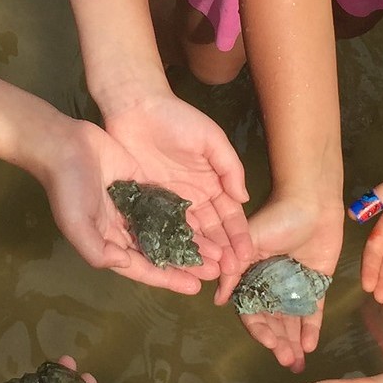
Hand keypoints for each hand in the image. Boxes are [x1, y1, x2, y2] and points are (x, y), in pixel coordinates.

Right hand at [33, 119, 207, 294]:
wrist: (64, 143)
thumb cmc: (67, 185)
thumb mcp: (75, 223)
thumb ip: (97, 250)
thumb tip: (124, 264)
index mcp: (108, 243)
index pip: (142, 268)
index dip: (168, 279)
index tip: (195, 287)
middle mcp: (123, 230)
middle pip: (160, 253)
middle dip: (186, 264)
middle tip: (216, 271)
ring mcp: (134, 209)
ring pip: (168, 232)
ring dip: (190, 243)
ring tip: (217, 251)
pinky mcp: (142, 188)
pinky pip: (168, 208)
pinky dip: (185, 218)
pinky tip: (206, 221)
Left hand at [102, 91, 253, 287]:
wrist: (135, 108)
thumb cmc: (177, 119)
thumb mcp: (211, 138)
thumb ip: (230, 167)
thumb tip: (244, 200)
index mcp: (213, 182)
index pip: (230, 215)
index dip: (239, 236)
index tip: (247, 256)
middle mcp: (194, 197)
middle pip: (211, 230)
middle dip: (223, 252)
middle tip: (229, 274)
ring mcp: (170, 202)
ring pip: (189, 234)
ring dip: (200, 253)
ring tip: (207, 274)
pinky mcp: (147, 203)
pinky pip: (162, 228)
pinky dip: (171, 245)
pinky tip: (177, 262)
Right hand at [232, 200, 343, 371]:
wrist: (313, 201)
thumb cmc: (278, 216)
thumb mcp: (251, 241)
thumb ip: (235, 270)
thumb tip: (216, 300)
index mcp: (251, 273)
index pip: (252, 308)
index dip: (258, 328)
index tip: (268, 342)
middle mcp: (270, 282)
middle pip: (272, 319)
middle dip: (278, 341)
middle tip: (286, 361)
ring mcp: (293, 284)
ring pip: (291, 319)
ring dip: (293, 341)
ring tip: (297, 361)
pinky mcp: (316, 282)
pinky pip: (312, 310)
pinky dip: (311, 328)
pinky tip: (310, 345)